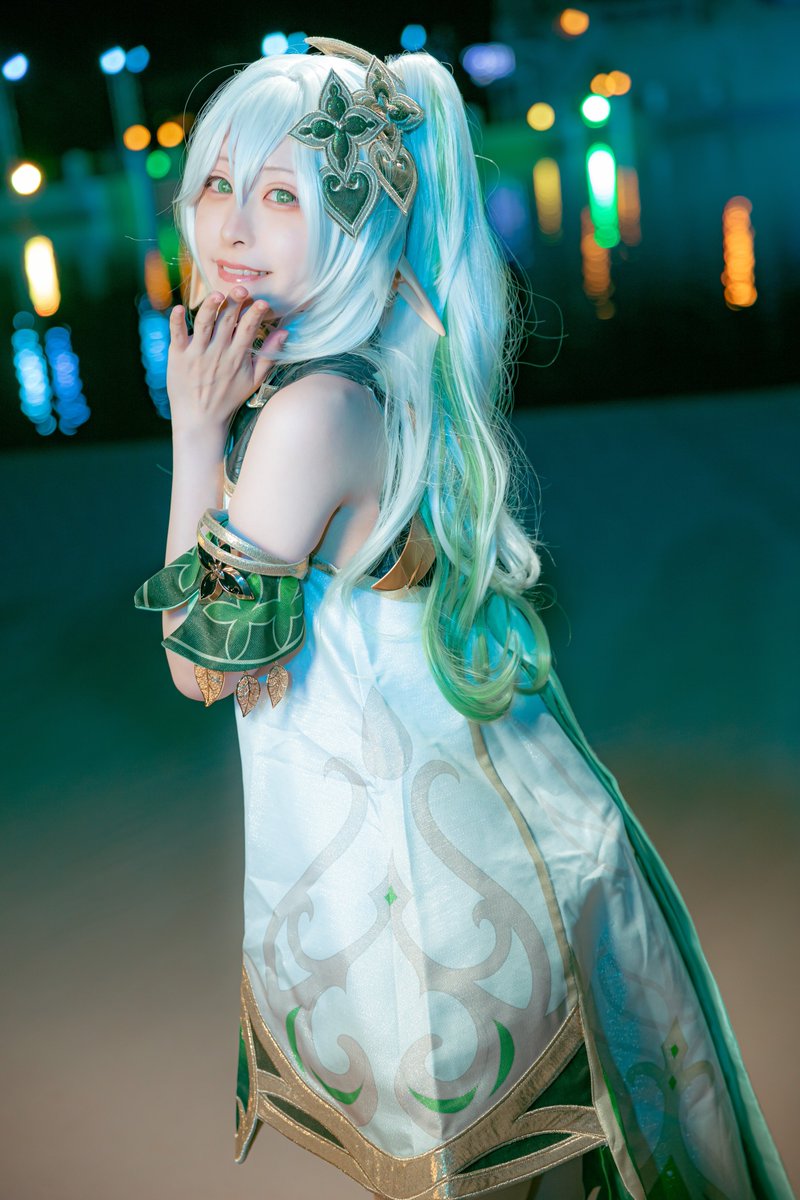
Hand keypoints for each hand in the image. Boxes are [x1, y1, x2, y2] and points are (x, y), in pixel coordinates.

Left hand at [167, 287, 287, 436]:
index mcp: (237, 358)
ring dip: (210, 307)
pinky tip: (178, 308)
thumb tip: (285, 332)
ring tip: (218, 294)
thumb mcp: (254, 380)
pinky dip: (176, 321)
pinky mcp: (178, 356)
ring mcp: (197, 354)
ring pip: (204, 323)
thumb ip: (269, 355)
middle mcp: (217, 353)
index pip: (248, 330)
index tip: (262, 302)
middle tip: (241, 288)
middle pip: (227, 321)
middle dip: (235, 303)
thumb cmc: (228, 398)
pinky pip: (176, 334)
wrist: (200, 419)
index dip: (255, 314)